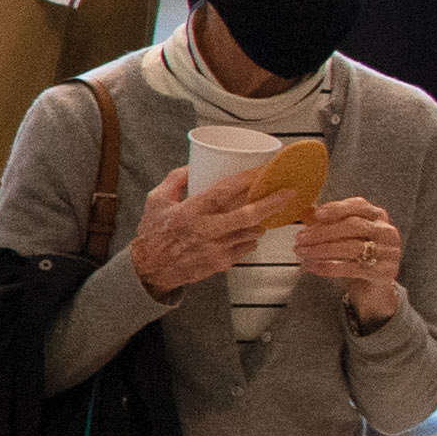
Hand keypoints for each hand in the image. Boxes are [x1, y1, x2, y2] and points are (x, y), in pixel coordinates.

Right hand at [128, 161, 279, 300]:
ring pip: (251, 233)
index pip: (224, 191)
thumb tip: (193, 165)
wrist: (148, 270)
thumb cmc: (152, 234)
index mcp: (189, 212)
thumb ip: (174, 180)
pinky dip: (249, 240)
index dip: (247, 179)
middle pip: (248, 216)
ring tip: (259, 215)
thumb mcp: (155, 201)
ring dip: (259, 222)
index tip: (264, 170)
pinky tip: (243, 234)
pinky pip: (246, 249)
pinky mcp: (221, 263)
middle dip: (272, 203)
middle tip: (288, 193)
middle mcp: (205, 230)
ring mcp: (215, 249)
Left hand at [295, 193, 404, 325]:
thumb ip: (326, 222)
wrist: (372, 286)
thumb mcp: (342, 236)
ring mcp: (388, 252)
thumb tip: (306, 211)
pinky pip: (352, 268)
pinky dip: (328, 267)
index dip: (337, 208)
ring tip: (301, 252)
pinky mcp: (383, 272)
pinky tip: (311, 267)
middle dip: (322, 232)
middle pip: (353, 226)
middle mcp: (386, 231)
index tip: (317, 214)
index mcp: (377, 216)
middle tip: (299, 239)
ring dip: (321, 249)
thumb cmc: (354, 255)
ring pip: (351, 247)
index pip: (359, 205)